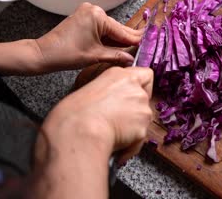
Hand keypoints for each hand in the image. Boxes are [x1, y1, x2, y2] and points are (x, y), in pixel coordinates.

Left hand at [35, 2, 142, 72]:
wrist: (44, 53)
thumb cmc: (65, 54)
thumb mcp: (95, 56)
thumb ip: (116, 56)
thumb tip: (131, 59)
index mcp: (98, 16)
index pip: (123, 31)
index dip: (136, 40)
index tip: (149, 43)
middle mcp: (94, 10)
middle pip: (118, 29)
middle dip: (129, 40)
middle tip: (146, 47)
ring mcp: (89, 13)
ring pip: (111, 29)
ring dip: (119, 40)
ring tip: (134, 49)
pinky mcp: (85, 18)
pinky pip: (102, 28)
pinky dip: (109, 38)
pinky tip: (119, 46)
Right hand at [39, 66, 153, 163]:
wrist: (80, 130)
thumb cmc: (75, 113)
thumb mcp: (90, 90)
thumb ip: (109, 92)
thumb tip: (111, 103)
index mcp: (119, 75)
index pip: (146, 74)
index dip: (143, 86)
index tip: (133, 94)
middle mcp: (135, 89)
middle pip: (145, 99)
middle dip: (135, 110)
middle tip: (118, 119)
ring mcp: (142, 108)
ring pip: (143, 119)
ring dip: (132, 127)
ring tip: (112, 134)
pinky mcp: (143, 128)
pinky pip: (139, 139)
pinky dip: (130, 145)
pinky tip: (116, 146)